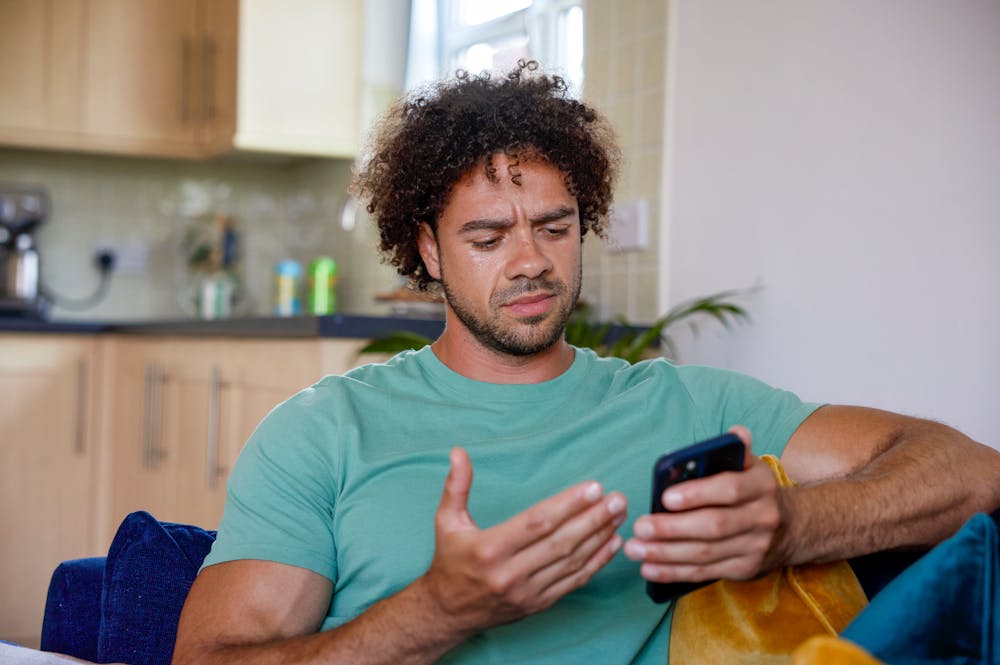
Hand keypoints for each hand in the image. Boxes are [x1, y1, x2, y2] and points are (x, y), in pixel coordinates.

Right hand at [419, 447, 626, 635]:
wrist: (447, 613)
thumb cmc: (450, 561)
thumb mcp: (446, 521)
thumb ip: (456, 486)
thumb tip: (459, 452)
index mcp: (489, 549)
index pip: (537, 522)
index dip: (569, 504)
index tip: (593, 487)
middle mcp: (510, 573)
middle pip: (561, 542)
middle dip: (594, 519)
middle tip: (618, 499)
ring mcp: (527, 592)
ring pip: (572, 563)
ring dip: (600, 537)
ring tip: (619, 515)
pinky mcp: (538, 604)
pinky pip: (574, 582)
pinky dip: (596, 563)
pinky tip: (612, 544)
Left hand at [623, 426, 785, 583]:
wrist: (792, 528)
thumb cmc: (754, 491)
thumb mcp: (751, 467)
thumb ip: (736, 451)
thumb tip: (736, 433)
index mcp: (761, 485)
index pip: (729, 489)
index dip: (697, 494)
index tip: (665, 498)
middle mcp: (762, 517)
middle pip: (713, 526)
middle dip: (672, 528)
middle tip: (639, 527)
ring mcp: (755, 547)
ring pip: (705, 553)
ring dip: (666, 554)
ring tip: (635, 549)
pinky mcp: (744, 569)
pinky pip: (705, 572)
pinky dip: (675, 572)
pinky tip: (650, 569)